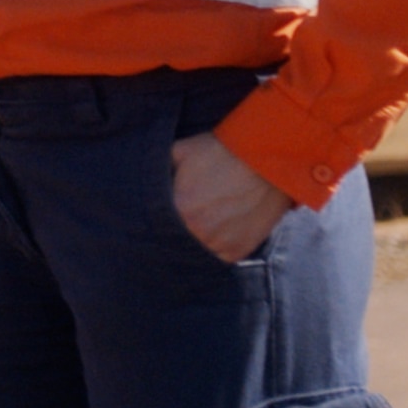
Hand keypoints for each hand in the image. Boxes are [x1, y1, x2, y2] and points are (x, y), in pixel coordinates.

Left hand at [170, 130, 294, 262]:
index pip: (158, 222)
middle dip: (178, 227)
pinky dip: (216, 245)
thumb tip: (143, 180)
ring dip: (197, 237)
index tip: (165, 208)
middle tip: (187, 213)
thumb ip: (158, 170)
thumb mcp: (178, 151)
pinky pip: (218, 255)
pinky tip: (219, 228)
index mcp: (178, 209)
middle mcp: (197, 233)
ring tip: (206, 219)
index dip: (159, 215)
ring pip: (197, 248)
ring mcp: (219, 245)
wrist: (264, 160)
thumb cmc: (221, 153)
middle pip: (177, 237)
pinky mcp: (238, 251)